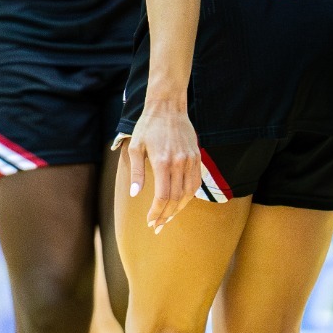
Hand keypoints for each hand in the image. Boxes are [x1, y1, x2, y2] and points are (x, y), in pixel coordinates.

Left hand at [125, 102, 200, 232]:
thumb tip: (136, 194)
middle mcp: (179, 163)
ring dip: (178, 209)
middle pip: (176, 198)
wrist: (168, 107)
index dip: (156, 212)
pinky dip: (189, 196)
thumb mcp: (135, 147)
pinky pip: (196, 183)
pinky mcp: (197, 157)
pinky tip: (180, 203)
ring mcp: (191, 160)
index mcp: (163, 162)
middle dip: (166, 215)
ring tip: (168, 218)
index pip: (163, 196)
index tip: (150, 221)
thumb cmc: (148, 126)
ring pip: (189, 193)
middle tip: (157, 225)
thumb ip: (137, 173)